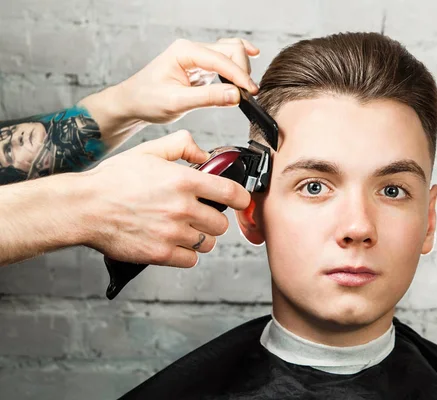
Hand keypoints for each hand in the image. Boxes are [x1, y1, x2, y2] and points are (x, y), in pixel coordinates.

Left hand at [79, 37, 259, 145]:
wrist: (133, 103)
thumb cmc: (148, 100)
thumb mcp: (177, 102)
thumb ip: (208, 98)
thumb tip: (236, 95)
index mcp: (184, 52)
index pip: (221, 59)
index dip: (239, 75)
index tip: (251, 92)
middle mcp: (192, 50)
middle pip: (230, 50)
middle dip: (242, 70)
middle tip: (249, 94)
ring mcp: (197, 57)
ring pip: (230, 53)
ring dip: (242, 67)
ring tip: (249, 88)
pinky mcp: (201, 67)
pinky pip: (225, 60)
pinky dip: (238, 63)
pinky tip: (252, 60)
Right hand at [79, 130, 250, 267]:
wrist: (84, 207)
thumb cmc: (113, 180)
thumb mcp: (149, 151)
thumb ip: (180, 146)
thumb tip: (203, 153)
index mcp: (183, 181)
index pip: (231, 193)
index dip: (241, 198)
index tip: (241, 201)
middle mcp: (182, 207)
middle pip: (222, 223)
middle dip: (213, 219)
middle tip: (199, 215)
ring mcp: (172, 232)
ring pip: (208, 243)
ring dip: (200, 238)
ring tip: (184, 230)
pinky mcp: (160, 253)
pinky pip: (191, 260)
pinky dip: (186, 254)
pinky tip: (174, 244)